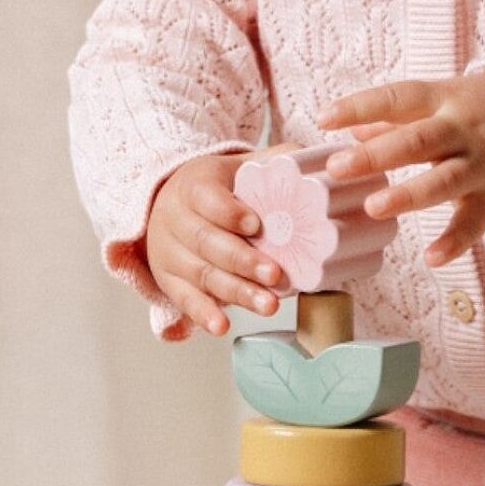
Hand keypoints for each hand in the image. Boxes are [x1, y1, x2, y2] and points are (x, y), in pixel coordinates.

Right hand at [144, 151, 287, 336]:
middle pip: (206, 241)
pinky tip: (222, 326)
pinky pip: (184, 299)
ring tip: (268, 305)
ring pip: (200, 273)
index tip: (256, 225)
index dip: (229, 213)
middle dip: (242, 260)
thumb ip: (273, 161)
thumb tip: (316, 160)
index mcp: (192, 185)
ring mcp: (168, 252)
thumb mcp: (238, 167)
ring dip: (235, 292)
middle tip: (275, 273)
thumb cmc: (216, 189)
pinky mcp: (168, 280)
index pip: (207, 198)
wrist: (169, 205)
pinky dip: (202, 314)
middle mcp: (173, 218)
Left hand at [316, 74, 484, 266]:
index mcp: (445, 100)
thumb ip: (396, 116)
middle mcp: (463, 131)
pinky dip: (455, 241)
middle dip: (377, 154)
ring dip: (409, 194)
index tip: (323, 118)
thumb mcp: (446, 101)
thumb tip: (347, 129)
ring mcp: (482, 166)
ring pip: (444, 181)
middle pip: (417, 140)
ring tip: (374, 207)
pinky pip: (474, 222)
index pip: (398, 97)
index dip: (360, 106)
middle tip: (338, 168)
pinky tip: (431, 257)